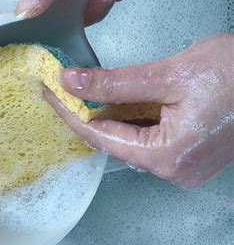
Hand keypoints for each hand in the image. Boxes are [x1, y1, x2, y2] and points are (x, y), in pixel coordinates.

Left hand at [46, 34, 233, 187]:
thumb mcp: (170, 74)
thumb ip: (116, 83)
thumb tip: (74, 84)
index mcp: (166, 157)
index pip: (101, 137)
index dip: (70, 114)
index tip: (49, 94)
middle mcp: (175, 170)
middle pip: (116, 142)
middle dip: (90, 112)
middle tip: (67, 85)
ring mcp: (186, 166)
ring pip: (134, 140)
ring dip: (114, 113)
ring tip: (93, 86)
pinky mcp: (194, 154)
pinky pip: (154, 138)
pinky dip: (136, 118)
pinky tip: (126, 98)